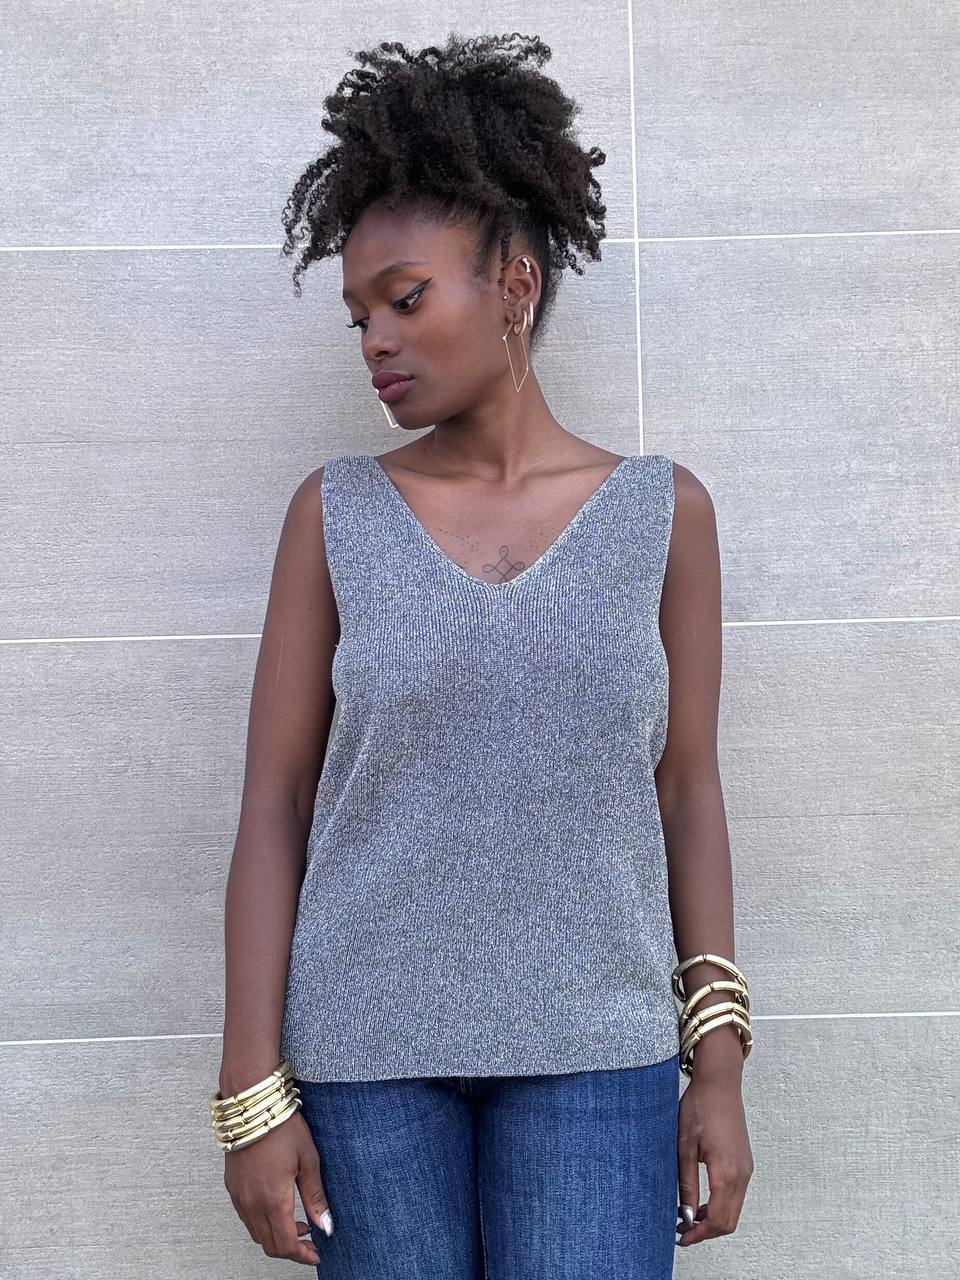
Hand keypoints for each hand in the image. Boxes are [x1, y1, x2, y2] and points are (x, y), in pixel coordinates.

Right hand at [223, 1110, 333, 1265]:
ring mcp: (239, 1197)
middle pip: (269, 1245)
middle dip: (291, 1249)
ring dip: (276, 1236)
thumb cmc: (282, 1127)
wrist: (252, 1106)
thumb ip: (315, 1196)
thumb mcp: (308, 1160)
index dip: (302, 1255)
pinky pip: (246, 1217)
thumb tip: (326, 1225)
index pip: (286, 1244)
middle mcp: (252, 1203)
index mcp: (273, 1199)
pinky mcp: (232, 1188)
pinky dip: (262, 1223)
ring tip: (297, 1223)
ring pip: (255, 1233)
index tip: (315, 1254)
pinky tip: (277, 1207)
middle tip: (309, 1240)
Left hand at [675, 1074, 753, 1246]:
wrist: (719, 1083)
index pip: (718, 1220)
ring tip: (687, 1215)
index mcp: (727, 1173)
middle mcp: (742, 1174)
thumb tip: (686, 1215)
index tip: (681, 1237)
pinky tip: (700, 1199)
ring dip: (713, 1219)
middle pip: (729, 1221)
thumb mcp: (684, 1147)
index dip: (699, 1234)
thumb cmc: (699, 1109)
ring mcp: (746, 1169)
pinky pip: (736, 1195)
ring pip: (734, 1209)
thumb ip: (687, 1184)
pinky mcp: (745, 1162)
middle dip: (706, 1231)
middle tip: (681, 1230)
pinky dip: (720, 1205)